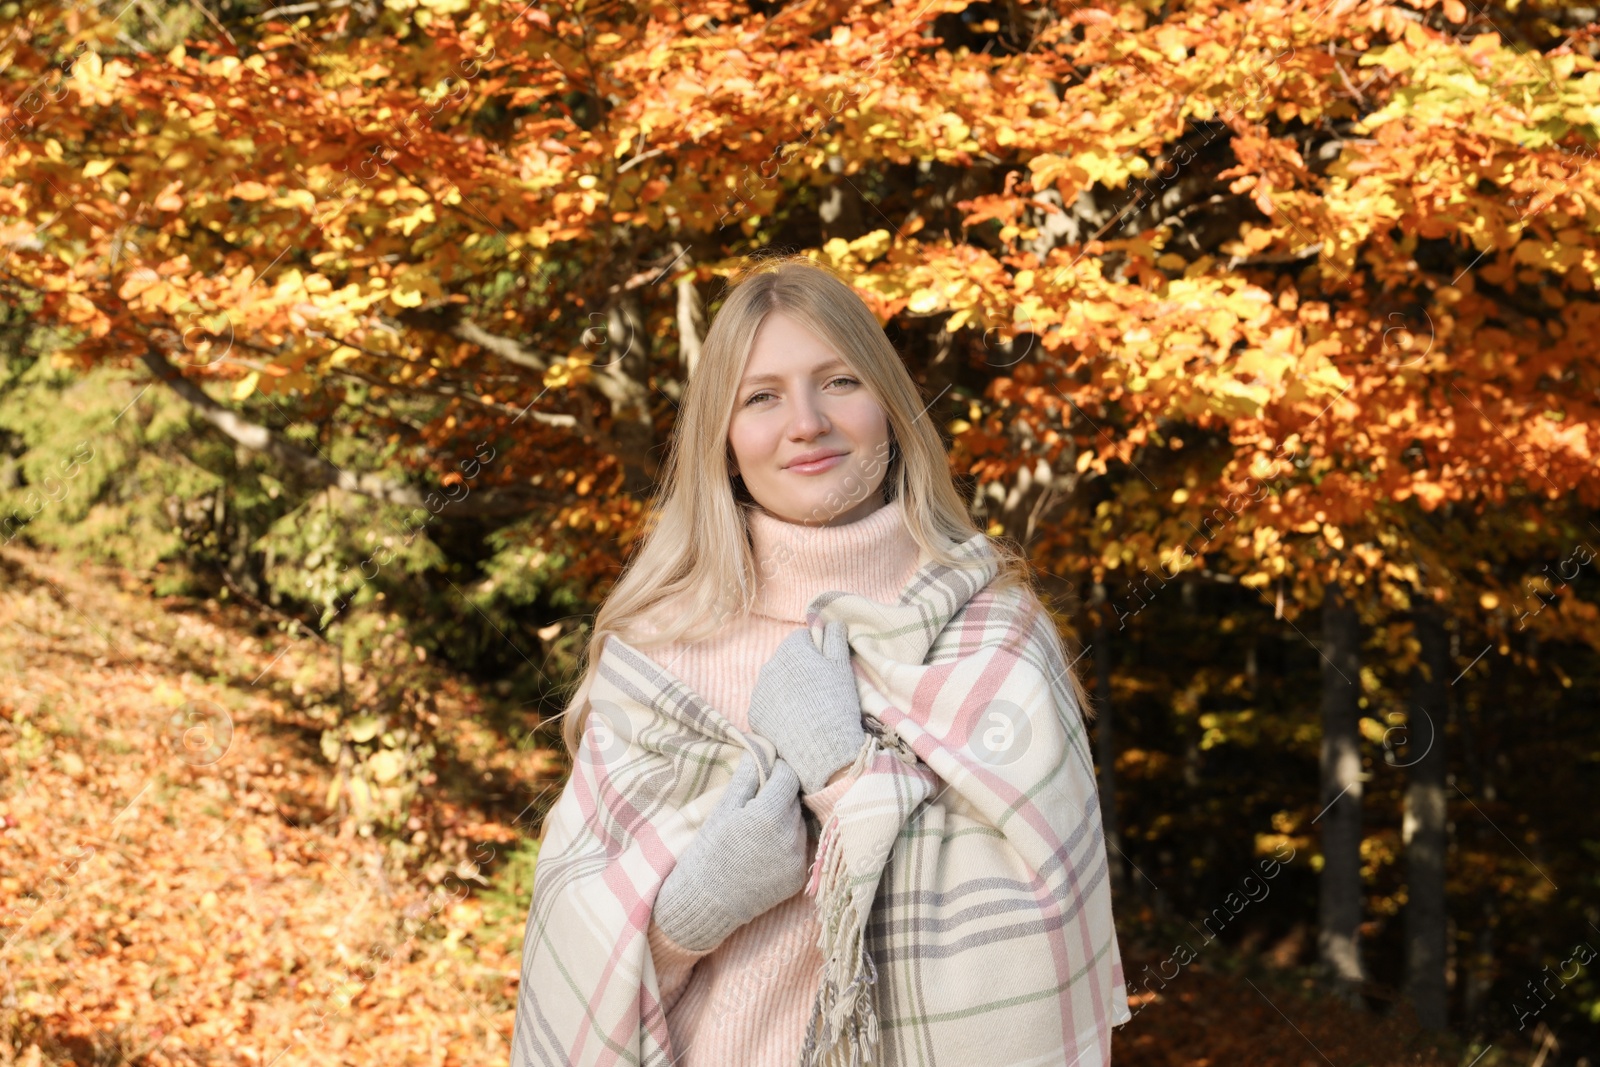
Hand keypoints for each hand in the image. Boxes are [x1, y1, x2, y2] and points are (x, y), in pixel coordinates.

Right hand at [652, 750, 807, 952]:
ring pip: (800, 823)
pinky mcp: (799, 877)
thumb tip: (762, 749)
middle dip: (780, 795)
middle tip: (758, 802)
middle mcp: (790, 836)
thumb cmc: (708, 851)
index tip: (765, 773)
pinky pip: (800, 848)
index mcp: (769, 814)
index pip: (788, 777)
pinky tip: (765, 850)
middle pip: (796, 800)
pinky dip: (787, 844)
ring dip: (785, 819)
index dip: (776, 771)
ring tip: (760, 829)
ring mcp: (797, 859)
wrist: (705, 904)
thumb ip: (747, 778)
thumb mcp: (723, 809)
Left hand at [747, 621, 866, 795]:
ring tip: (807, 708)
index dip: (818, 650)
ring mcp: (759, 691)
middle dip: (801, 668)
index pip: (803, 637)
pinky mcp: (754, 714)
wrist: (820, 748)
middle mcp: (769, 665)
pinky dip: (778, 709)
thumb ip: (835, 638)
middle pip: (787, 659)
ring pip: (776, 681)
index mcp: (791, 649)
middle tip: (820, 690)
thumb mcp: (842, 666)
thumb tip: (832, 621)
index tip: (828, 667)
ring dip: (788, 688)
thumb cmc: (835, 702)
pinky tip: (794, 721)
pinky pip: (767, 704)